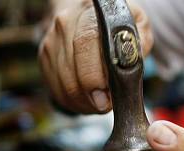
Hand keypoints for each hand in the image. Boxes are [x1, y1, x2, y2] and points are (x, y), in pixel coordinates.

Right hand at [38, 0, 152, 113]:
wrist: (87, 17)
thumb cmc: (115, 26)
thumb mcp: (137, 25)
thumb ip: (140, 43)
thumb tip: (131, 64)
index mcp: (90, 13)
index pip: (85, 44)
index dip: (93, 76)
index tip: (105, 98)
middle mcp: (65, 24)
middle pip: (72, 72)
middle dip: (90, 97)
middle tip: (106, 104)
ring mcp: (51, 42)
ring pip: (64, 86)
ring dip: (83, 103)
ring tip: (99, 102)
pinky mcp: (44, 59)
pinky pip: (57, 91)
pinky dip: (73, 102)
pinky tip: (86, 99)